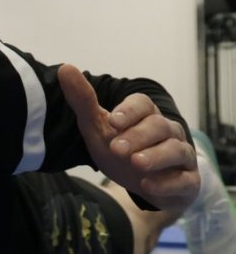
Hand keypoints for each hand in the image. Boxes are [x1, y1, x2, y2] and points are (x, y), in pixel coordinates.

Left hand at [58, 64, 198, 210]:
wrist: (142, 182)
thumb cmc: (121, 150)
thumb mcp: (97, 126)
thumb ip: (83, 100)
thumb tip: (65, 68)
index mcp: (146, 115)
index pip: (143, 104)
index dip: (129, 111)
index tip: (112, 121)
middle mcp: (168, 131)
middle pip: (158, 126)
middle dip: (138, 136)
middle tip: (116, 148)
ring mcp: (181, 156)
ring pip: (176, 150)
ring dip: (156, 156)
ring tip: (136, 163)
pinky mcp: (187, 181)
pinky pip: (184, 180)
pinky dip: (167, 183)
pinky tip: (147, 185)